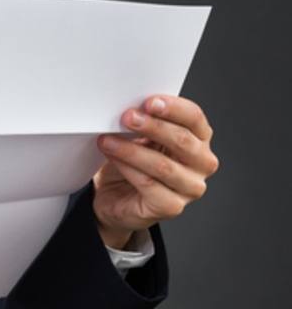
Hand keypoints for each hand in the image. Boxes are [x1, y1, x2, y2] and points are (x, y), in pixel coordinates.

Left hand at [93, 94, 218, 248]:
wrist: (116, 197)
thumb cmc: (132, 163)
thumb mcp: (140, 137)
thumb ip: (144, 121)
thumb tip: (130, 107)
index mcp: (199, 139)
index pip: (194, 118)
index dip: (174, 108)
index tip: (149, 102)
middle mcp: (201, 164)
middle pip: (182, 140)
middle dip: (152, 126)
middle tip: (127, 117)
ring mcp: (190, 188)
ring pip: (163, 165)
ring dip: (131, 150)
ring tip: (107, 139)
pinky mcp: (172, 206)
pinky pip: (149, 184)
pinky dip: (127, 168)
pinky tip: (112, 158)